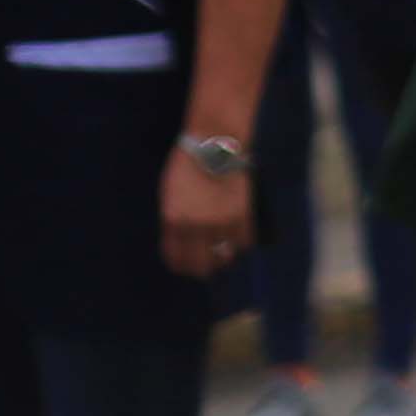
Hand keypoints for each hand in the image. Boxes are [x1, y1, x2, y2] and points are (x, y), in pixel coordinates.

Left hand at [161, 139, 253, 281]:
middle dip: (203, 268)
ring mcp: (221, 224)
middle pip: (201, 265)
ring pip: (225, 257)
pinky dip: (242, 242)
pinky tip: (238, 236)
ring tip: (224, 251)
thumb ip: (175, 222)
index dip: (181, 266)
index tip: (186, 267)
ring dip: (224, 256)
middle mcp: (196, 228)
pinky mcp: (242, 217)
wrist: (214, 146)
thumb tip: (184, 242)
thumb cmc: (187, 167)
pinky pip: (244, 243)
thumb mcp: (170, 197)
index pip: (176, 258)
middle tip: (207, 265)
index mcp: (173, 221)